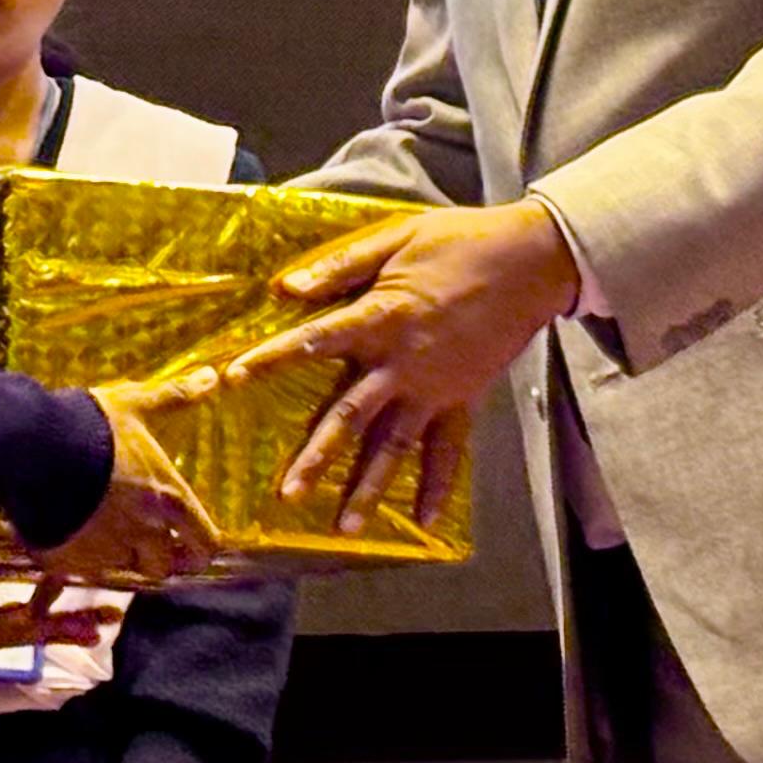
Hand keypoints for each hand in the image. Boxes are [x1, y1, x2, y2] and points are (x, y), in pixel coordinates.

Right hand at [31, 379, 224, 584]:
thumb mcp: (134, 405)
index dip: (201, 550)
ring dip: (115, 557)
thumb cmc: (90, 425)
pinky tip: (69, 536)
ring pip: (121, 569)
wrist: (31, 450)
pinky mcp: (69, 562)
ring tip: (99, 533)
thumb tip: (212, 377)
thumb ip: (175, 397)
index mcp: (168, 500)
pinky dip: (79, 560)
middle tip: (139, 539)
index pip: (205, 543)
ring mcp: (105, 552)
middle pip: (162, 567)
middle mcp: (143, 533)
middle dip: (153, 557)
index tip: (191, 548)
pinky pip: (81, 570)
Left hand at [229, 201, 574, 531]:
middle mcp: (401, 364)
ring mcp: (434, 389)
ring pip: (394, 447)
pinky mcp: (463, 399)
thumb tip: (287, 286)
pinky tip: (423, 520)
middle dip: (317, 457)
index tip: (231, 378)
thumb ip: (342, 264)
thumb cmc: (459, 242)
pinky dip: (437, 485)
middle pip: (350, 417)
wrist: (530, 262)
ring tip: (346, 526)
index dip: (270, 359)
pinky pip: (448, 451)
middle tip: (288, 494)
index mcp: (380, 318)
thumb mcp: (395, 237)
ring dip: (369, 488)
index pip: (313, 342)